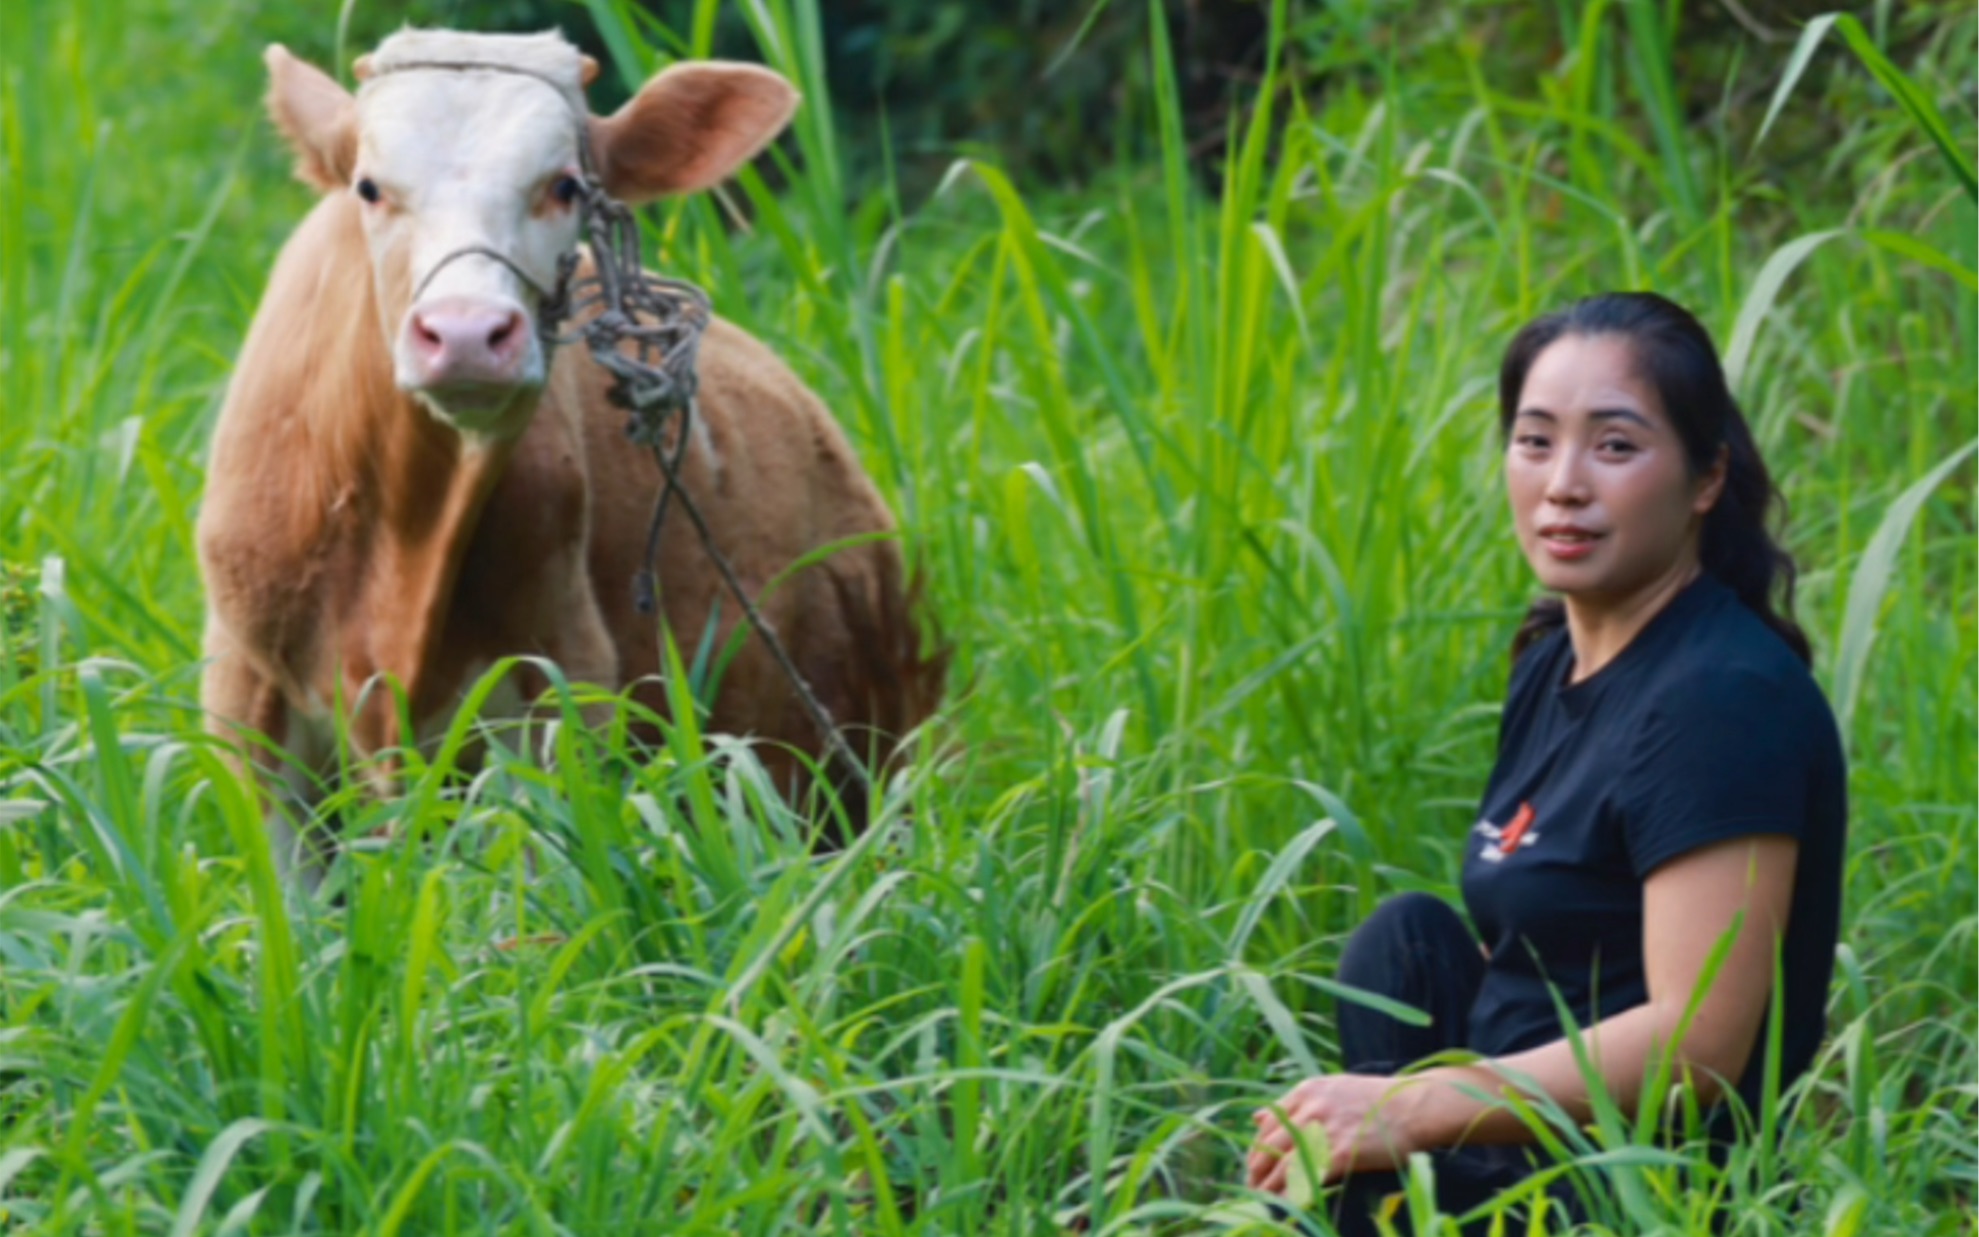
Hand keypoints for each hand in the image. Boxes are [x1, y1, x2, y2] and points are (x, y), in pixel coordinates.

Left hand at [1245, 1073, 1420, 1195]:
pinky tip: (1289, 1208)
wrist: (1415, 1106)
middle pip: (1267, 1146)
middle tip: (1253, 1190)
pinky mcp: (1339, 1153)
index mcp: (1305, 1091)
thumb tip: (1257, 1118)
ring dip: (1268, 1189)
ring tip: (1263, 1203)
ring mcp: (1323, 1131)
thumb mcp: (1331, 1089)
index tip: (1254, 1168)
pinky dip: (1292, 1197)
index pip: (1265, 1125)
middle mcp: (1309, 1108)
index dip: (1256, 1150)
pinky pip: (1305, 1180)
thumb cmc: (1377, 1101)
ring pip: (1281, 1166)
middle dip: (1256, 1172)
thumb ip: (1296, 1104)